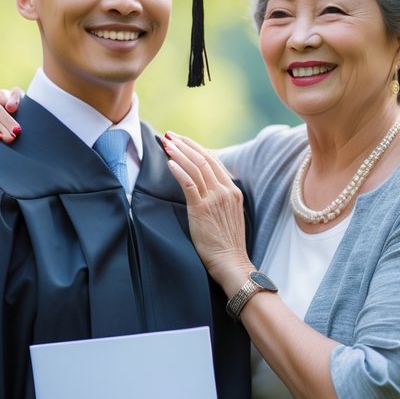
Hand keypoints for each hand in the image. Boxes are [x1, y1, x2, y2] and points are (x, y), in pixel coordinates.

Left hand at [162, 133, 252, 292]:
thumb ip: (219, 200)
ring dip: (179, 153)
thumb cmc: (227, 244)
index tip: (182, 140)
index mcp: (233, 190)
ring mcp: (215, 199)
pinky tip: (169, 162)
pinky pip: (189, 183)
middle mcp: (225, 190)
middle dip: (185, 144)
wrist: (231, 263)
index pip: (213, 161)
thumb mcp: (229, 215)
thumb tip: (203, 189)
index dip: (196, 148)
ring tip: (166, 143)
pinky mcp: (202, 209)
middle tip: (170, 135)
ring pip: (196, 167)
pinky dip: (179, 170)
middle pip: (204, 159)